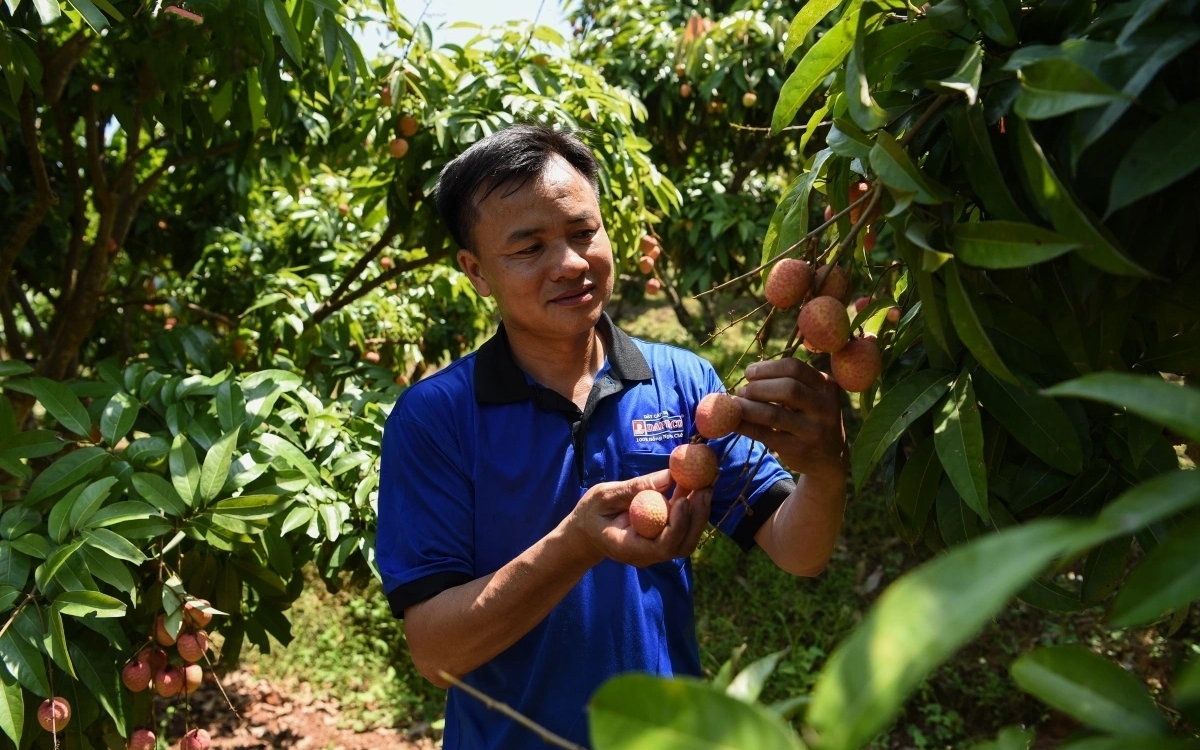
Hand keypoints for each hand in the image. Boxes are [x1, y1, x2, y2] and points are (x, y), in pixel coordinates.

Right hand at [563, 470, 712, 568]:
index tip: (683, 501)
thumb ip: (633, 488)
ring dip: (699, 511)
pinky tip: (695, 485)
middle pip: (682, 544)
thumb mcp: (604, 496)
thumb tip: (668, 476)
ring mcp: (657, 549)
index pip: (661, 547)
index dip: (677, 526)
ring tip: (705, 482)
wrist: (587, 531)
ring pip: (687, 538)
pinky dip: (691, 507)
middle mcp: (647, 554)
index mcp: (628, 548)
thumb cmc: (591, 513)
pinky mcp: (663, 538)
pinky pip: (682, 528)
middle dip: (698, 516)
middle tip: (706, 486)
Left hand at [734, 358, 846, 486]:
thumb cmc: (810, 418)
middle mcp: (824, 407)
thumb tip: (749, 372)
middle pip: (787, 388)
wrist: (829, 458)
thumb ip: (788, 382)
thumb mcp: (811, 397)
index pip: (795, 367)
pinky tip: (733, 422)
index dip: (768, 368)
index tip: (749, 372)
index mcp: (826, 386)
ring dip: (748, 407)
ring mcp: (812, 430)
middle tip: (742, 391)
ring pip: (773, 414)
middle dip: (758, 387)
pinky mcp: (798, 449)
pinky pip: (764, 434)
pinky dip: (745, 426)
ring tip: (735, 405)